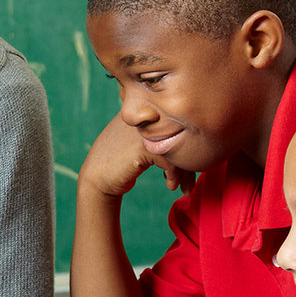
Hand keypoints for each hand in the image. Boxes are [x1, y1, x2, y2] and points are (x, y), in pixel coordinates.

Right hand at [78, 115, 196, 198]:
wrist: (96, 178)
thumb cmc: (122, 162)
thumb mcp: (142, 142)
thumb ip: (162, 134)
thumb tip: (199, 142)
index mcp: (147, 109)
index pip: (179, 123)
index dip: (189, 146)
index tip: (190, 166)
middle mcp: (146, 115)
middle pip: (182, 134)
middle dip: (191, 160)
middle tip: (192, 180)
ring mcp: (143, 129)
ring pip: (179, 147)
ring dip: (186, 171)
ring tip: (186, 187)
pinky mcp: (142, 146)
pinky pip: (171, 159)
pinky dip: (174, 175)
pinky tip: (170, 185)